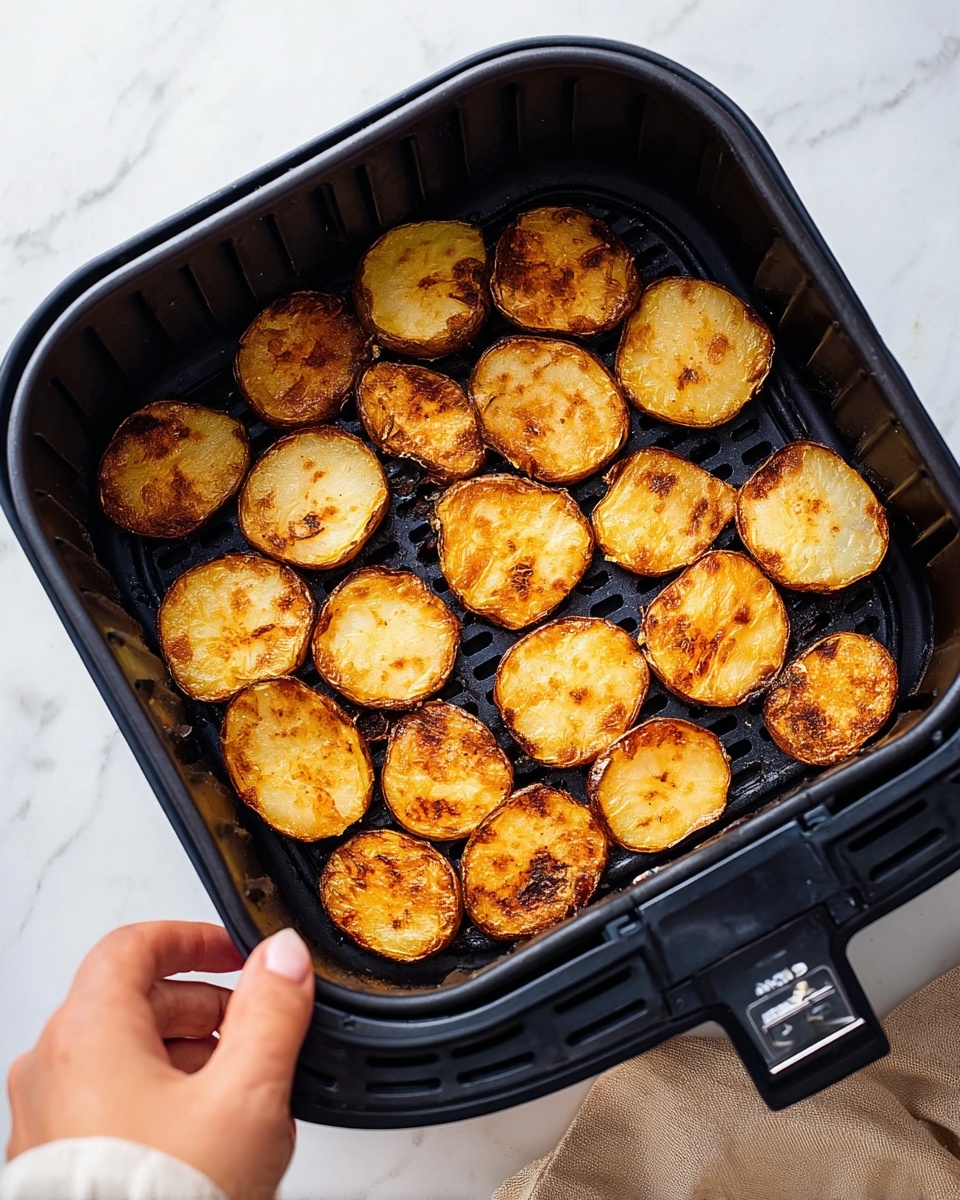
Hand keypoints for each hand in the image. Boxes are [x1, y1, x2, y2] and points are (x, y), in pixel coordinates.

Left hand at [5, 921, 314, 1199]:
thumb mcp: (246, 1093)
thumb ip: (271, 1010)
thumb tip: (283, 958)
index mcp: (88, 1032)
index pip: (134, 945)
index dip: (192, 939)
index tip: (233, 951)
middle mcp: (53, 1068)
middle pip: (131, 1001)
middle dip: (204, 1006)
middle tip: (253, 1027)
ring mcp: (46, 1120)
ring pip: (121, 1056)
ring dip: (186, 1056)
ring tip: (239, 1091)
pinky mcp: (56, 1164)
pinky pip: (109, 1105)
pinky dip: (159, 1099)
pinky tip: (206, 1137)